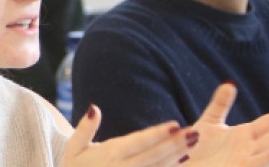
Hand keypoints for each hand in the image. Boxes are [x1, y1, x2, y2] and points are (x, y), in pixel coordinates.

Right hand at [64, 104, 195, 166]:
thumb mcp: (74, 149)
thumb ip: (85, 129)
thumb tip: (95, 108)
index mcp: (109, 155)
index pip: (137, 142)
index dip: (156, 134)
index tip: (174, 124)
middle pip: (153, 155)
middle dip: (174, 144)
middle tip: (194, 132)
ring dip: (177, 156)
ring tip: (193, 144)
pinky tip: (184, 160)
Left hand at [185, 83, 268, 166]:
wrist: (184, 163)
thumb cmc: (196, 147)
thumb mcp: (209, 122)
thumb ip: (220, 104)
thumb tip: (230, 84)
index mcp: (243, 134)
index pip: (267, 122)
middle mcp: (247, 147)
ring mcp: (244, 159)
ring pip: (268, 150)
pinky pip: (257, 163)